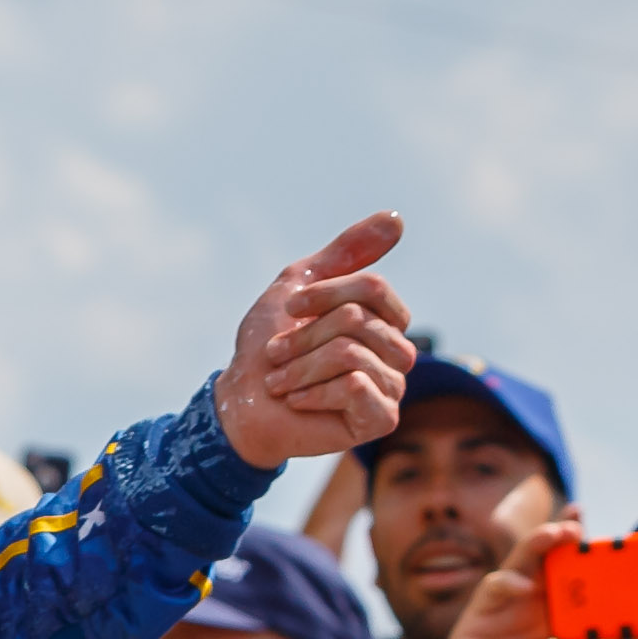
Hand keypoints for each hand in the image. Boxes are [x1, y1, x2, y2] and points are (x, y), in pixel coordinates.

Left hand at [214, 214, 415, 465]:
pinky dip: (313, 392)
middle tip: (277, 357)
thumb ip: (346, 252)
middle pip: (357, 319)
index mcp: (383, 320)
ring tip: (281, 381)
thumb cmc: (267, 348)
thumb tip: (397, 217)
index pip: (373, 288)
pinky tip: (298, 402)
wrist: (240, 404)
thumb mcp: (299, 285)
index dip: (324, 295)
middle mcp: (396, 352)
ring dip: (300, 365)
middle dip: (303, 336)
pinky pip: (355, 386)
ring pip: (351, 352)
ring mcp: (393, 387)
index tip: (289, 309)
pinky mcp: (382, 420)